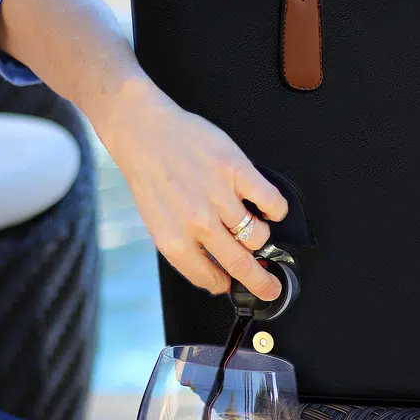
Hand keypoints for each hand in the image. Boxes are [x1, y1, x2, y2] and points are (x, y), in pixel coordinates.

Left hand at [97, 78, 288, 300]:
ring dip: (260, 236)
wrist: (143, 131)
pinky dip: (275, 210)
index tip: (234, 284)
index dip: (225, 285)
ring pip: (258, 235)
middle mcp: (197, 223)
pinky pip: (272, 203)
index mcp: (173, 240)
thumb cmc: (150, 174)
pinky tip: (267, 207)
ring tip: (253, 224)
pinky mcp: (237, 170)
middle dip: (261, 282)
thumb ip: (185, 246)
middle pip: (241, 265)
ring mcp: (218, 196)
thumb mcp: (158, 221)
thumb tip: (215, 267)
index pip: (209, 279)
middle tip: (270, 288)